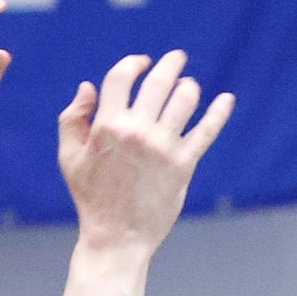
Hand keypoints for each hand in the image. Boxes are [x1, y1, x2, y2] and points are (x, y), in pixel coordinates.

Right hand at [58, 51, 232, 256]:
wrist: (116, 237)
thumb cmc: (91, 198)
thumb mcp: (70, 158)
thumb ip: (72, 119)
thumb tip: (88, 87)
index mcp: (106, 126)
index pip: (122, 77)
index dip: (133, 63)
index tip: (142, 63)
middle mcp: (136, 132)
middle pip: (158, 82)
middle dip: (170, 65)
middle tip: (177, 58)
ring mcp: (162, 148)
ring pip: (184, 100)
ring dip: (188, 87)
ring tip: (188, 87)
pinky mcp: (183, 165)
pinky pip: (206, 131)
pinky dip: (219, 112)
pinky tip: (227, 99)